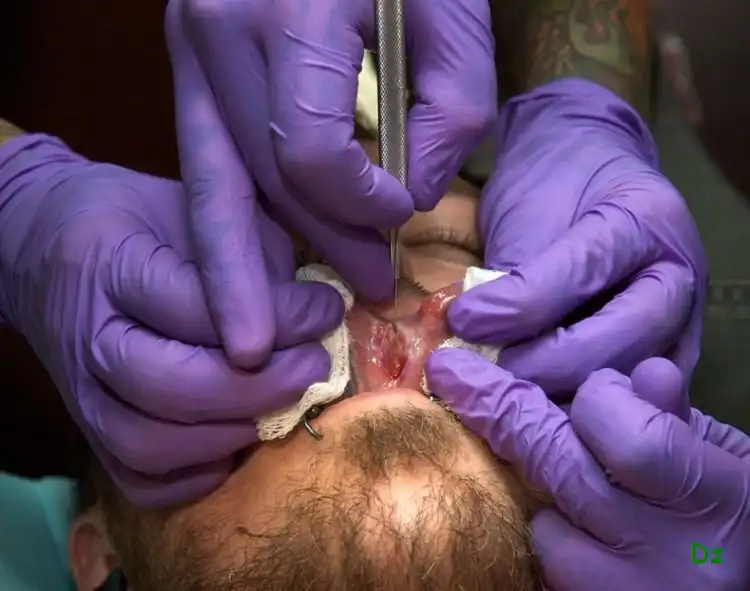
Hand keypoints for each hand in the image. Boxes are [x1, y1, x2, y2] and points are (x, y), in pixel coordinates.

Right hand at [0, 136, 342, 506]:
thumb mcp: (197, 208)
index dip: (276, 318)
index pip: (194, 308)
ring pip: (150, 444)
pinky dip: (196, 475)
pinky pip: (139, 479)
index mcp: (110, 265)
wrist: (45, 244)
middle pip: (168, 386)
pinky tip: (236, 441)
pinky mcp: (87, 431)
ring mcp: (80, 394)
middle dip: (259, 387)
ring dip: (233, 433)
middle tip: (314, 366)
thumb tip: (314, 313)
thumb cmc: (137, 219)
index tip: (326, 309)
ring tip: (283, 404)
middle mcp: (88, 337)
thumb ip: (251, 257)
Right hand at [164, 0, 495, 364]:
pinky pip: (210, 158)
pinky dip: (236, 216)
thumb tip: (404, 200)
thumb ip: (446, 119)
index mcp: (285, 13)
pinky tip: (255, 261)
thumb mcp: (454, 16)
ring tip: (250, 337)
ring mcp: (189, 46)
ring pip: (210, 182)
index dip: (358, 205)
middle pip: (255, 182)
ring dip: (236, 264)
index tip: (399, 216)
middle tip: (333, 314)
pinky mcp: (191, 61)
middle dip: (299, 256)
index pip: (309, 157)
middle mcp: (214, 33)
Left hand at [426, 351, 749, 590]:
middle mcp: (674, 558)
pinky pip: (548, 568)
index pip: (630, 437)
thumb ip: (679, 423)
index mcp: (720, 499)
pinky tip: (568, 523)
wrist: (742, 587)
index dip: (600, 399)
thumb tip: (640, 373)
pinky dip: (550, 538)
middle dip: (498, 408)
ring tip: (565, 477)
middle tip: (453, 372)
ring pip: (544, 527)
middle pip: (559, 469)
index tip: (595, 386)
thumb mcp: (729, 465)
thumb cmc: (739, 522)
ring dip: (541, 492)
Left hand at [447, 79, 706, 396]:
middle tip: (487, 374)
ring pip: (633, 377)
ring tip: (507, 402)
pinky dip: (582, 410)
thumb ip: (513, 276)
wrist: (586, 174)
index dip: (518, 306)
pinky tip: (537, 417)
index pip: (583, 272)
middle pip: (628, 337)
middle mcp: (678, 273)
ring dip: (566, 398)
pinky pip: (632, 398)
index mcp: (645, 217)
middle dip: (549, 364)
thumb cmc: (549, 188)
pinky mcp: (667, 358)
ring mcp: (683, 320)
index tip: (461, 321)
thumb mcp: (526, 213)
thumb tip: (475, 340)